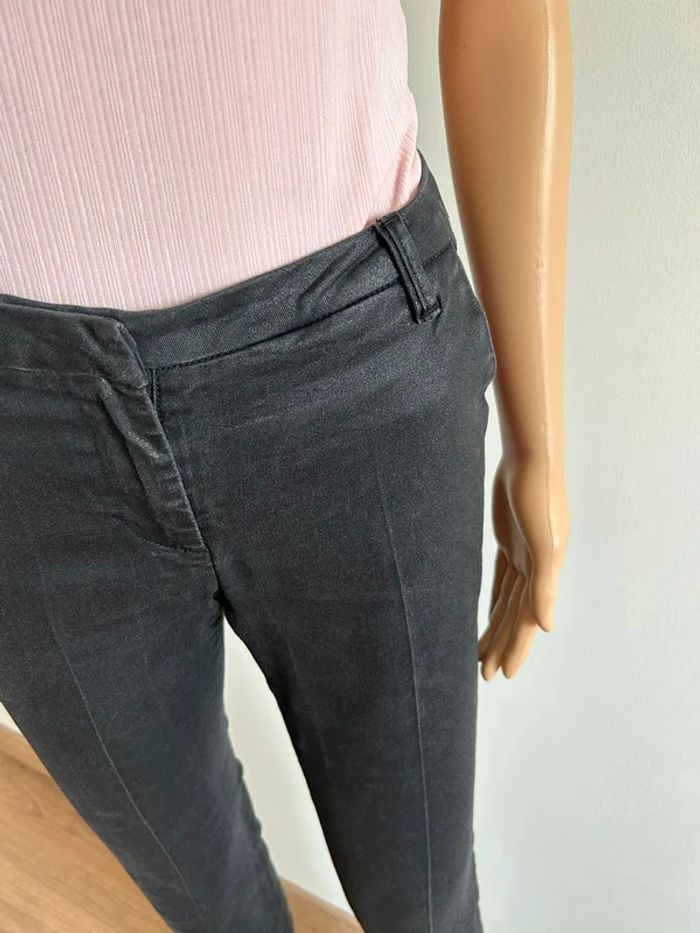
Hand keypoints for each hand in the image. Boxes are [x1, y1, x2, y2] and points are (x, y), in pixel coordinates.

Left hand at [478, 453, 568, 679]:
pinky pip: (499, 581)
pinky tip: (484, 616)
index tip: (503, 675)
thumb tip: (546, 627)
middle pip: (516, 617)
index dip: (517, 648)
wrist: (530, 461)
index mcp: (546, 574)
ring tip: (480, 654)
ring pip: (506, 602)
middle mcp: (536, 570)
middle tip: (485, 675)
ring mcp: (521, 556)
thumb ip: (544, 585)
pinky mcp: (506, 542)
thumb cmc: (539, 499)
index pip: (528, 621)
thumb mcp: (544, 545)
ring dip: (496, 628)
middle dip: (503, 645)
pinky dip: (493, 601)